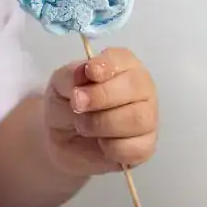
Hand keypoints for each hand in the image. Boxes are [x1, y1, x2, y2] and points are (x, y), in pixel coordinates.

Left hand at [44, 47, 157, 176]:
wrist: (61, 139)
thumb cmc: (66, 104)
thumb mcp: (59, 85)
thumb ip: (69, 76)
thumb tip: (83, 74)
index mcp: (122, 66)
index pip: (124, 58)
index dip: (108, 65)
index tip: (90, 73)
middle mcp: (141, 89)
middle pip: (136, 87)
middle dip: (101, 96)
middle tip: (77, 104)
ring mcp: (147, 118)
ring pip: (137, 118)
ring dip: (102, 123)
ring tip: (82, 125)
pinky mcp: (145, 147)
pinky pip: (135, 147)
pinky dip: (111, 147)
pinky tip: (100, 143)